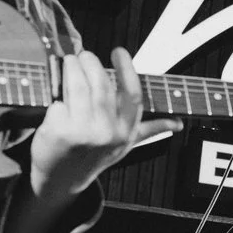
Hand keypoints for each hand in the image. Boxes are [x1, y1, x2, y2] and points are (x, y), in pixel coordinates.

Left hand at [29, 47, 182, 203]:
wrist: (61, 180)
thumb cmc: (92, 157)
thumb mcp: (124, 146)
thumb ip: (149, 130)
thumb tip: (177, 125)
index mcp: (125, 133)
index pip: (133, 95)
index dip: (127, 69)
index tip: (118, 51)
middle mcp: (107, 134)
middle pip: (102, 85)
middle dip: (91, 63)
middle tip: (83, 56)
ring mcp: (83, 133)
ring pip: (78, 86)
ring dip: (71, 68)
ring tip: (69, 63)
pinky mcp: (59, 131)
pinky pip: (58, 101)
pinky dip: (55, 96)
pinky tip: (55, 100)